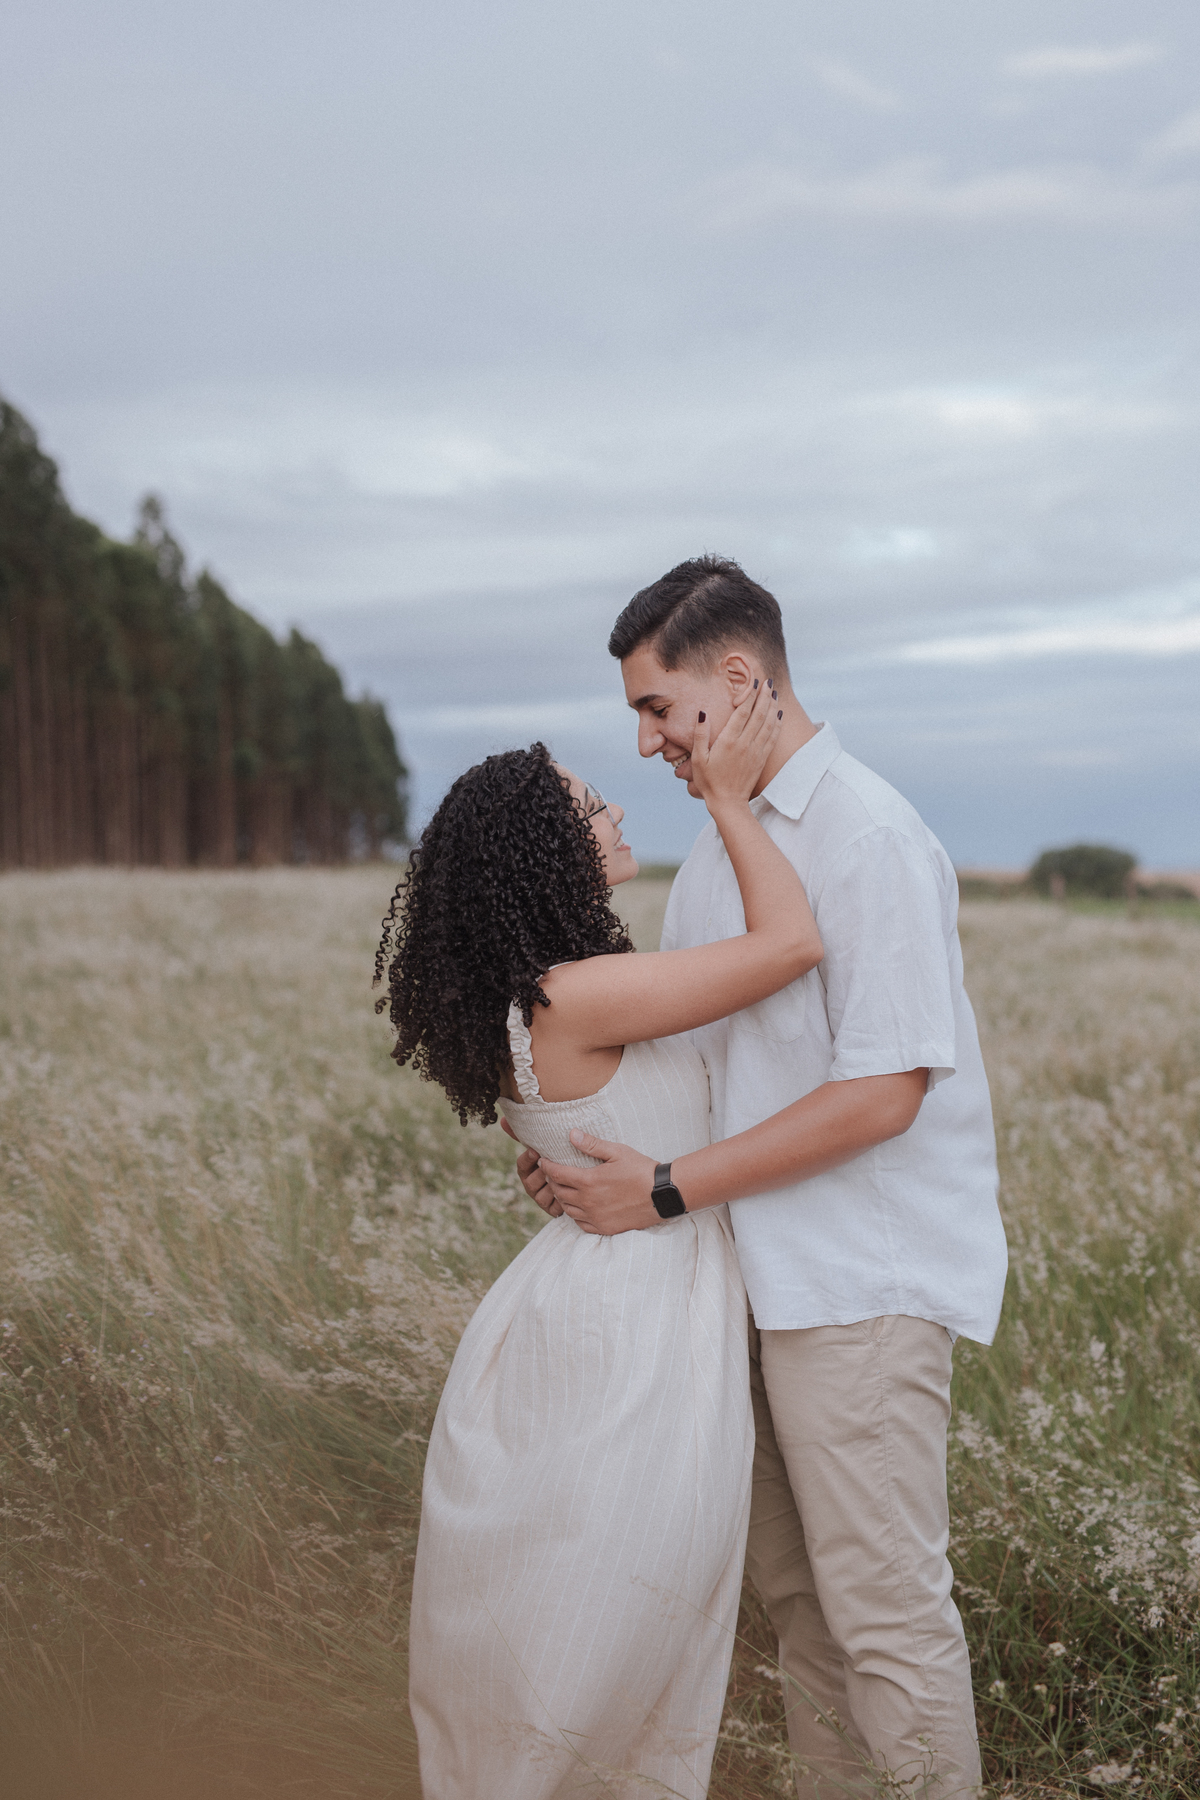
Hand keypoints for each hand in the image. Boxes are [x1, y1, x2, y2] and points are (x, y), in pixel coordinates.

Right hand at [500, 1116, 562, 1216]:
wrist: (579, 1180)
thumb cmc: (558, 1158)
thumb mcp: (544, 1146)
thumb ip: (525, 1134)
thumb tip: (502, 1119)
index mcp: (527, 1170)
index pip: (521, 1165)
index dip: (527, 1159)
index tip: (535, 1151)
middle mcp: (531, 1185)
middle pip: (531, 1181)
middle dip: (542, 1173)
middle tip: (552, 1165)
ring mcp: (541, 1198)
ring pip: (542, 1194)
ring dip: (552, 1186)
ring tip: (563, 1178)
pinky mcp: (552, 1209)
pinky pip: (554, 1206)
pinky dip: (561, 1199)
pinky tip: (570, 1191)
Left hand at [538, 1130, 660, 1234]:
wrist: (662, 1195)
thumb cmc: (641, 1169)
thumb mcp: (617, 1151)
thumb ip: (591, 1144)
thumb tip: (571, 1134)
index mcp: (589, 1181)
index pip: (557, 1174)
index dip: (547, 1167)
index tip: (543, 1161)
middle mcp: (588, 1202)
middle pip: (559, 1192)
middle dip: (552, 1182)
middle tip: (552, 1174)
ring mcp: (596, 1217)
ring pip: (568, 1210)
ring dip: (562, 1199)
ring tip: (564, 1190)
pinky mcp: (605, 1228)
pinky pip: (581, 1224)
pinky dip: (575, 1215)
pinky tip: (579, 1208)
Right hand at [689, 676, 780, 815]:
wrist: (728, 803)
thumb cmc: (709, 781)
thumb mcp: (698, 759)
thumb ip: (700, 735)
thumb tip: (703, 713)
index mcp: (729, 741)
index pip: (743, 712)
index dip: (750, 695)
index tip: (755, 682)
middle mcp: (745, 743)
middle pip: (759, 714)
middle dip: (764, 696)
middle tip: (768, 681)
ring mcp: (756, 751)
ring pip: (768, 723)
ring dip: (772, 706)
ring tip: (775, 693)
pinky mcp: (762, 759)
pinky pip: (773, 737)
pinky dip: (777, 723)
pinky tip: (779, 714)